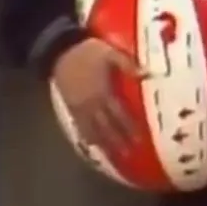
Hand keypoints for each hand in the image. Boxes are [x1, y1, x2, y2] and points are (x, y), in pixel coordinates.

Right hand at [52, 38, 146, 157]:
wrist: (60, 50)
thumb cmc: (88, 52)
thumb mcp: (110, 52)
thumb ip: (127, 64)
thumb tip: (147, 73)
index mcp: (103, 92)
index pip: (119, 115)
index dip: (129, 127)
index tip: (139, 139)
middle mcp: (91, 104)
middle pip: (106, 127)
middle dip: (118, 141)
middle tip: (129, 154)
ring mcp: (79, 107)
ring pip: (92, 130)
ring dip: (103, 144)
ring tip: (113, 155)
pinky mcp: (70, 106)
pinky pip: (79, 126)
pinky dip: (87, 136)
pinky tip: (93, 143)